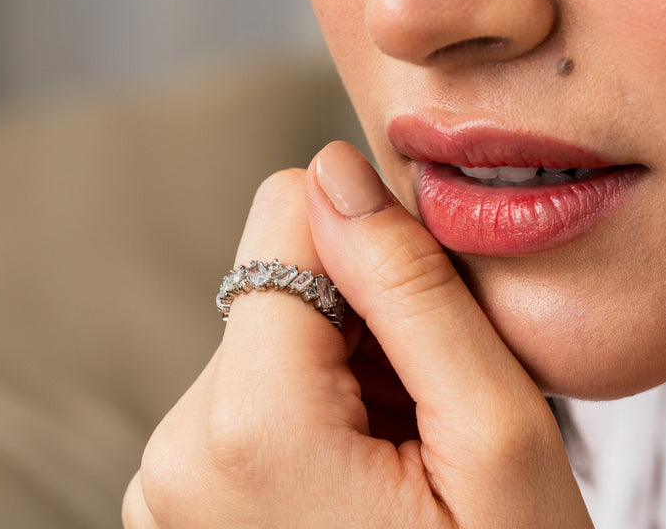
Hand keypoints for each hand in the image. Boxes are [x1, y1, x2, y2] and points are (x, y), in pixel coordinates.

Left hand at [122, 141, 591, 527]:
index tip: (420, 327)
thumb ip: (411, 288)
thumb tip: (336, 170)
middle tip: (417, 416)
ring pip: (268, 334)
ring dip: (340, 371)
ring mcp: (167, 484)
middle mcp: (175, 451)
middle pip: (276, 279)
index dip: (370, 250)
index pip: (284, 215)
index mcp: (244, 426)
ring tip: (392, 457)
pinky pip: (252, 389)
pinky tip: (357, 477)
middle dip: (358, 323)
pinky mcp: (182, 495)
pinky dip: (313, 411)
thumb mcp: (498, 439)